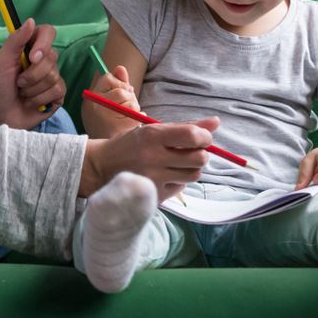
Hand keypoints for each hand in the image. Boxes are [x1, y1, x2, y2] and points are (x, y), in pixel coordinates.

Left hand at [0, 18, 65, 129]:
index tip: (33, 56)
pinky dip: (40, 98)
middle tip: (18, 82)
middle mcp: (43, 60)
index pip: (48, 32)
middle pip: (51, 57)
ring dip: (33, 89)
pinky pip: (58, 90)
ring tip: (22, 93)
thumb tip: (31, 21)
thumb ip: (15, 41)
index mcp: (30, 47)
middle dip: (31, 74)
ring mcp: (51, 77)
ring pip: (53, 76)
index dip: (43, 43)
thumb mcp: (0, 62)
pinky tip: (30, 102)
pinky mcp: (56, 95)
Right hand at [81, 64, 140, 138]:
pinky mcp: (119, 128)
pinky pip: (137, 114)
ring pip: (131, 102)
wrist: (105, 154)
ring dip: (134, 109)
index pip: (108, 78)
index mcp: (91, 98)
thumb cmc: (110, 124)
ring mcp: (106, 118)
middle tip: (123, 110)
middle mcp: (96, 107)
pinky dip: (139, 118)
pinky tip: (131, 125)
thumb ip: (117, 84)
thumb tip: (120, 68)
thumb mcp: (110, 101)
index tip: (119, 96)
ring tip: (126, 119)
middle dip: (129, 98)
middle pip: (122, 90)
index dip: (118, 85)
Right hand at [81, 116, 219, 201]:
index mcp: (152, 135)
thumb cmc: (130, 145)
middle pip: (199, 158)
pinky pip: (181, 187)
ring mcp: (154, 179)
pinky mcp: (154, 196)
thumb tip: (216, 122)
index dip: (205, 136)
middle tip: (191, 151)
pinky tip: (165, 175)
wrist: (101, 168)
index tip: (202, 137)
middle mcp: (153, 157)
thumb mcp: (153, 130)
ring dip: (191, 168)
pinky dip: (178, 180)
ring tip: (177, 163)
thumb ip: (185, 127)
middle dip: (201, 153)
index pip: (193, 136)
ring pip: (194, 174)